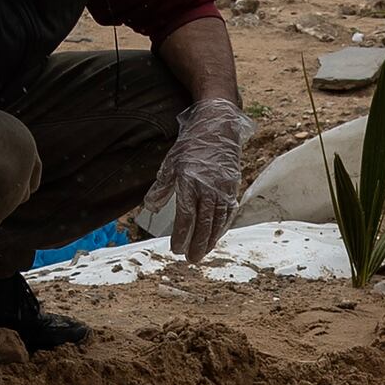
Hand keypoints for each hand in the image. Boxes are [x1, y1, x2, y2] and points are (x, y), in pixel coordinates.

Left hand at [163, 96, 253, 263]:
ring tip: (203, 252)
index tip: (175, 249)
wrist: (218, 125)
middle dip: (197, 244)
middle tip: (190, 259)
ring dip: (211, 239)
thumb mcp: (170, 162)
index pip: (186, 217)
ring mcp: (223, 188)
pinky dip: (222, 226)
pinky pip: (228, 212)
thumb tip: (151, 207)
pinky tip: (217, 235)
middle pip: (204, 224)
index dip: (181, 236)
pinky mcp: (233, 186)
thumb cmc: (192, 143)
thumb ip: (162, 187)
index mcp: (190, 182)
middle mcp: (209, 188)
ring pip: (218, 221)